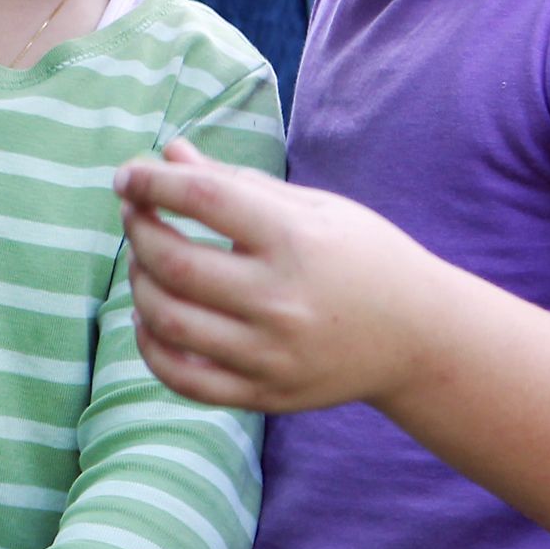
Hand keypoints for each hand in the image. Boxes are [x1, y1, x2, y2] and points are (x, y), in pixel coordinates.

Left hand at [114, 137, 448, 413]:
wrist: (422, 338)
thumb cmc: (363, 258)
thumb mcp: (314, 208)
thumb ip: (236, 184)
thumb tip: (168, 154)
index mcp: (297, 240)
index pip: (203, 199)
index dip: (152, 182)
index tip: (127, 176)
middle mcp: (282, 299)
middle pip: (173, 262)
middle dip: (138, 230)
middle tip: (135, 214)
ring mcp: (271, 353)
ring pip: (166, 319)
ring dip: (138, 283)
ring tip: (143, 263)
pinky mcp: (265, 393)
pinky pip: (181, 378)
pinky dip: (150, 346)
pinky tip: (150, 317)